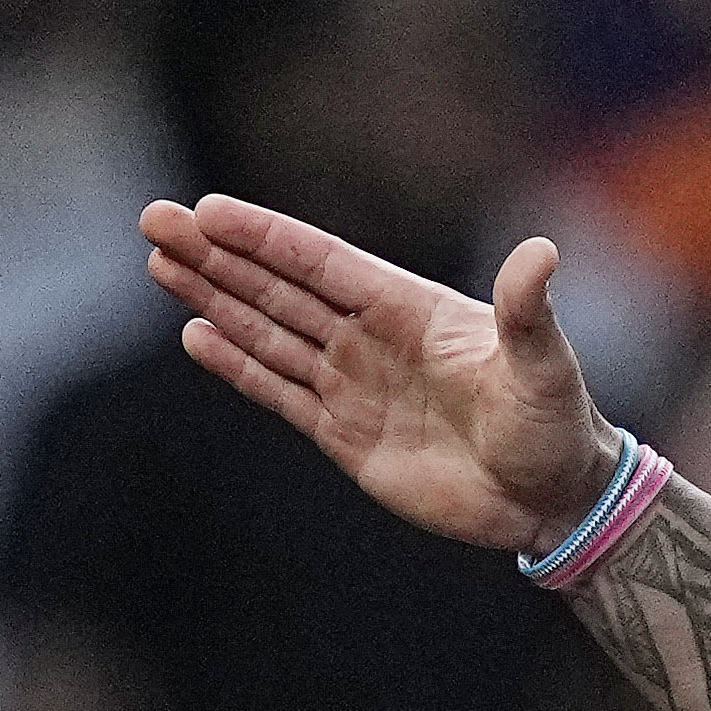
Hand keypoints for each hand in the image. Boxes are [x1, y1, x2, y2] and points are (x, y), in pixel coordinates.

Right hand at [140, 196, 614, 554]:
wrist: (551, 499)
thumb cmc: (555, 422)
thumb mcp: (544, 363)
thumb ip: (528, 310)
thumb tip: (540, 252)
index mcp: (408, 307)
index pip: (320, 263)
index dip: (265, 238)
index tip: (209, 211)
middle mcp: (370, 337)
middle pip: (278, 287)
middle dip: (216, 256)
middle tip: (155, 221)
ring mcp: (353, 383)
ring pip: (267, 331)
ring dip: (214, 298)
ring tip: (160, 263)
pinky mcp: (344, 434)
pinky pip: (279, 390)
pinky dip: (238, 364)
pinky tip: (197, 335)